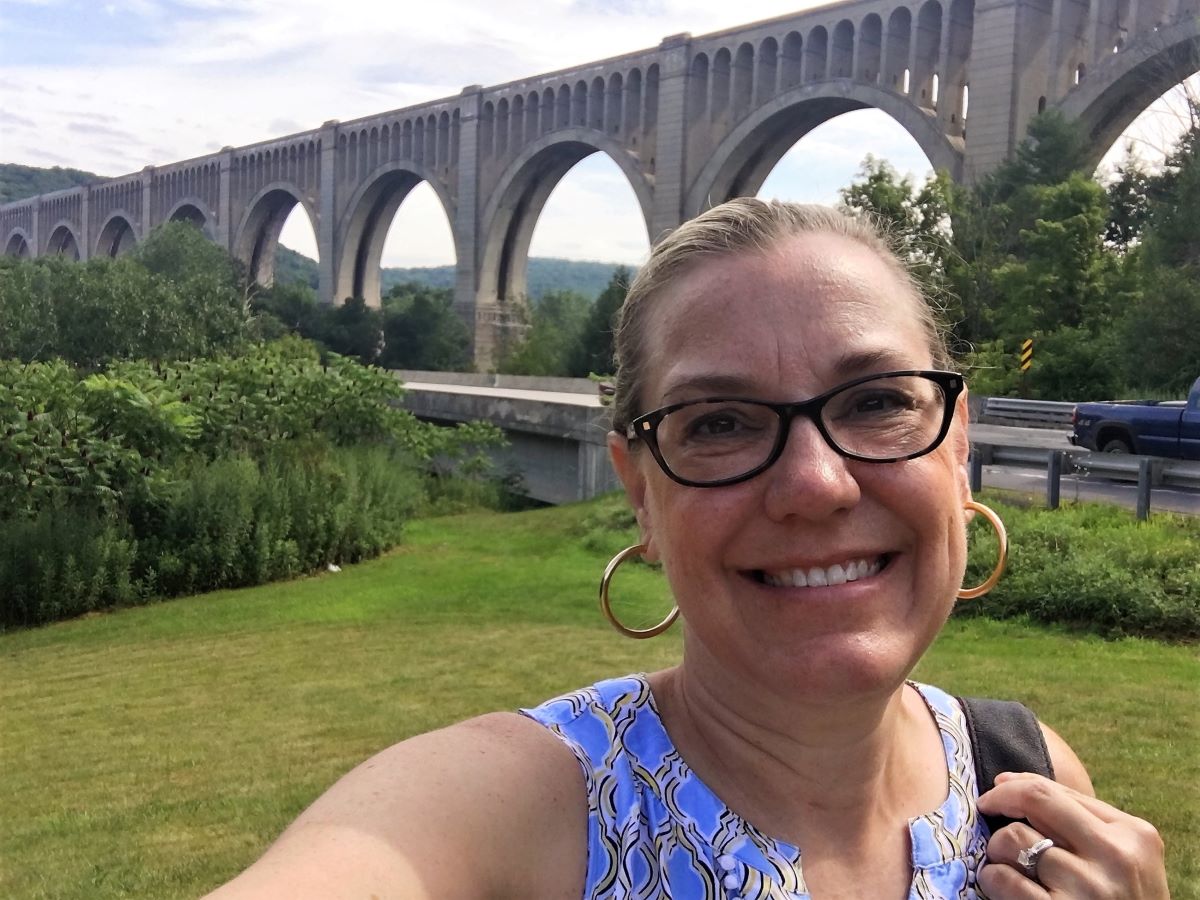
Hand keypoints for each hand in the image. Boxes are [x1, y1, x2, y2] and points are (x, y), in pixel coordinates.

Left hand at [976, 772, 1168, 897]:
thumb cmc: (1122, 899)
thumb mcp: (1123, 856)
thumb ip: (1080, 819)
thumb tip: (1007, 781)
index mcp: (1133, 834)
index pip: (1057, 792)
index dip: (1016, 785)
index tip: (997, 789)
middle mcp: (1115, 857)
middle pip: (1035, 800)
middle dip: (1001, 799)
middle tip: (986, 808)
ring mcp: (1089, 888)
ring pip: (1014, 839)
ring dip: (998, 849)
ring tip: (1006, 863)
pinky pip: (1006, 879)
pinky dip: (993, 878)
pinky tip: (1000, 885)